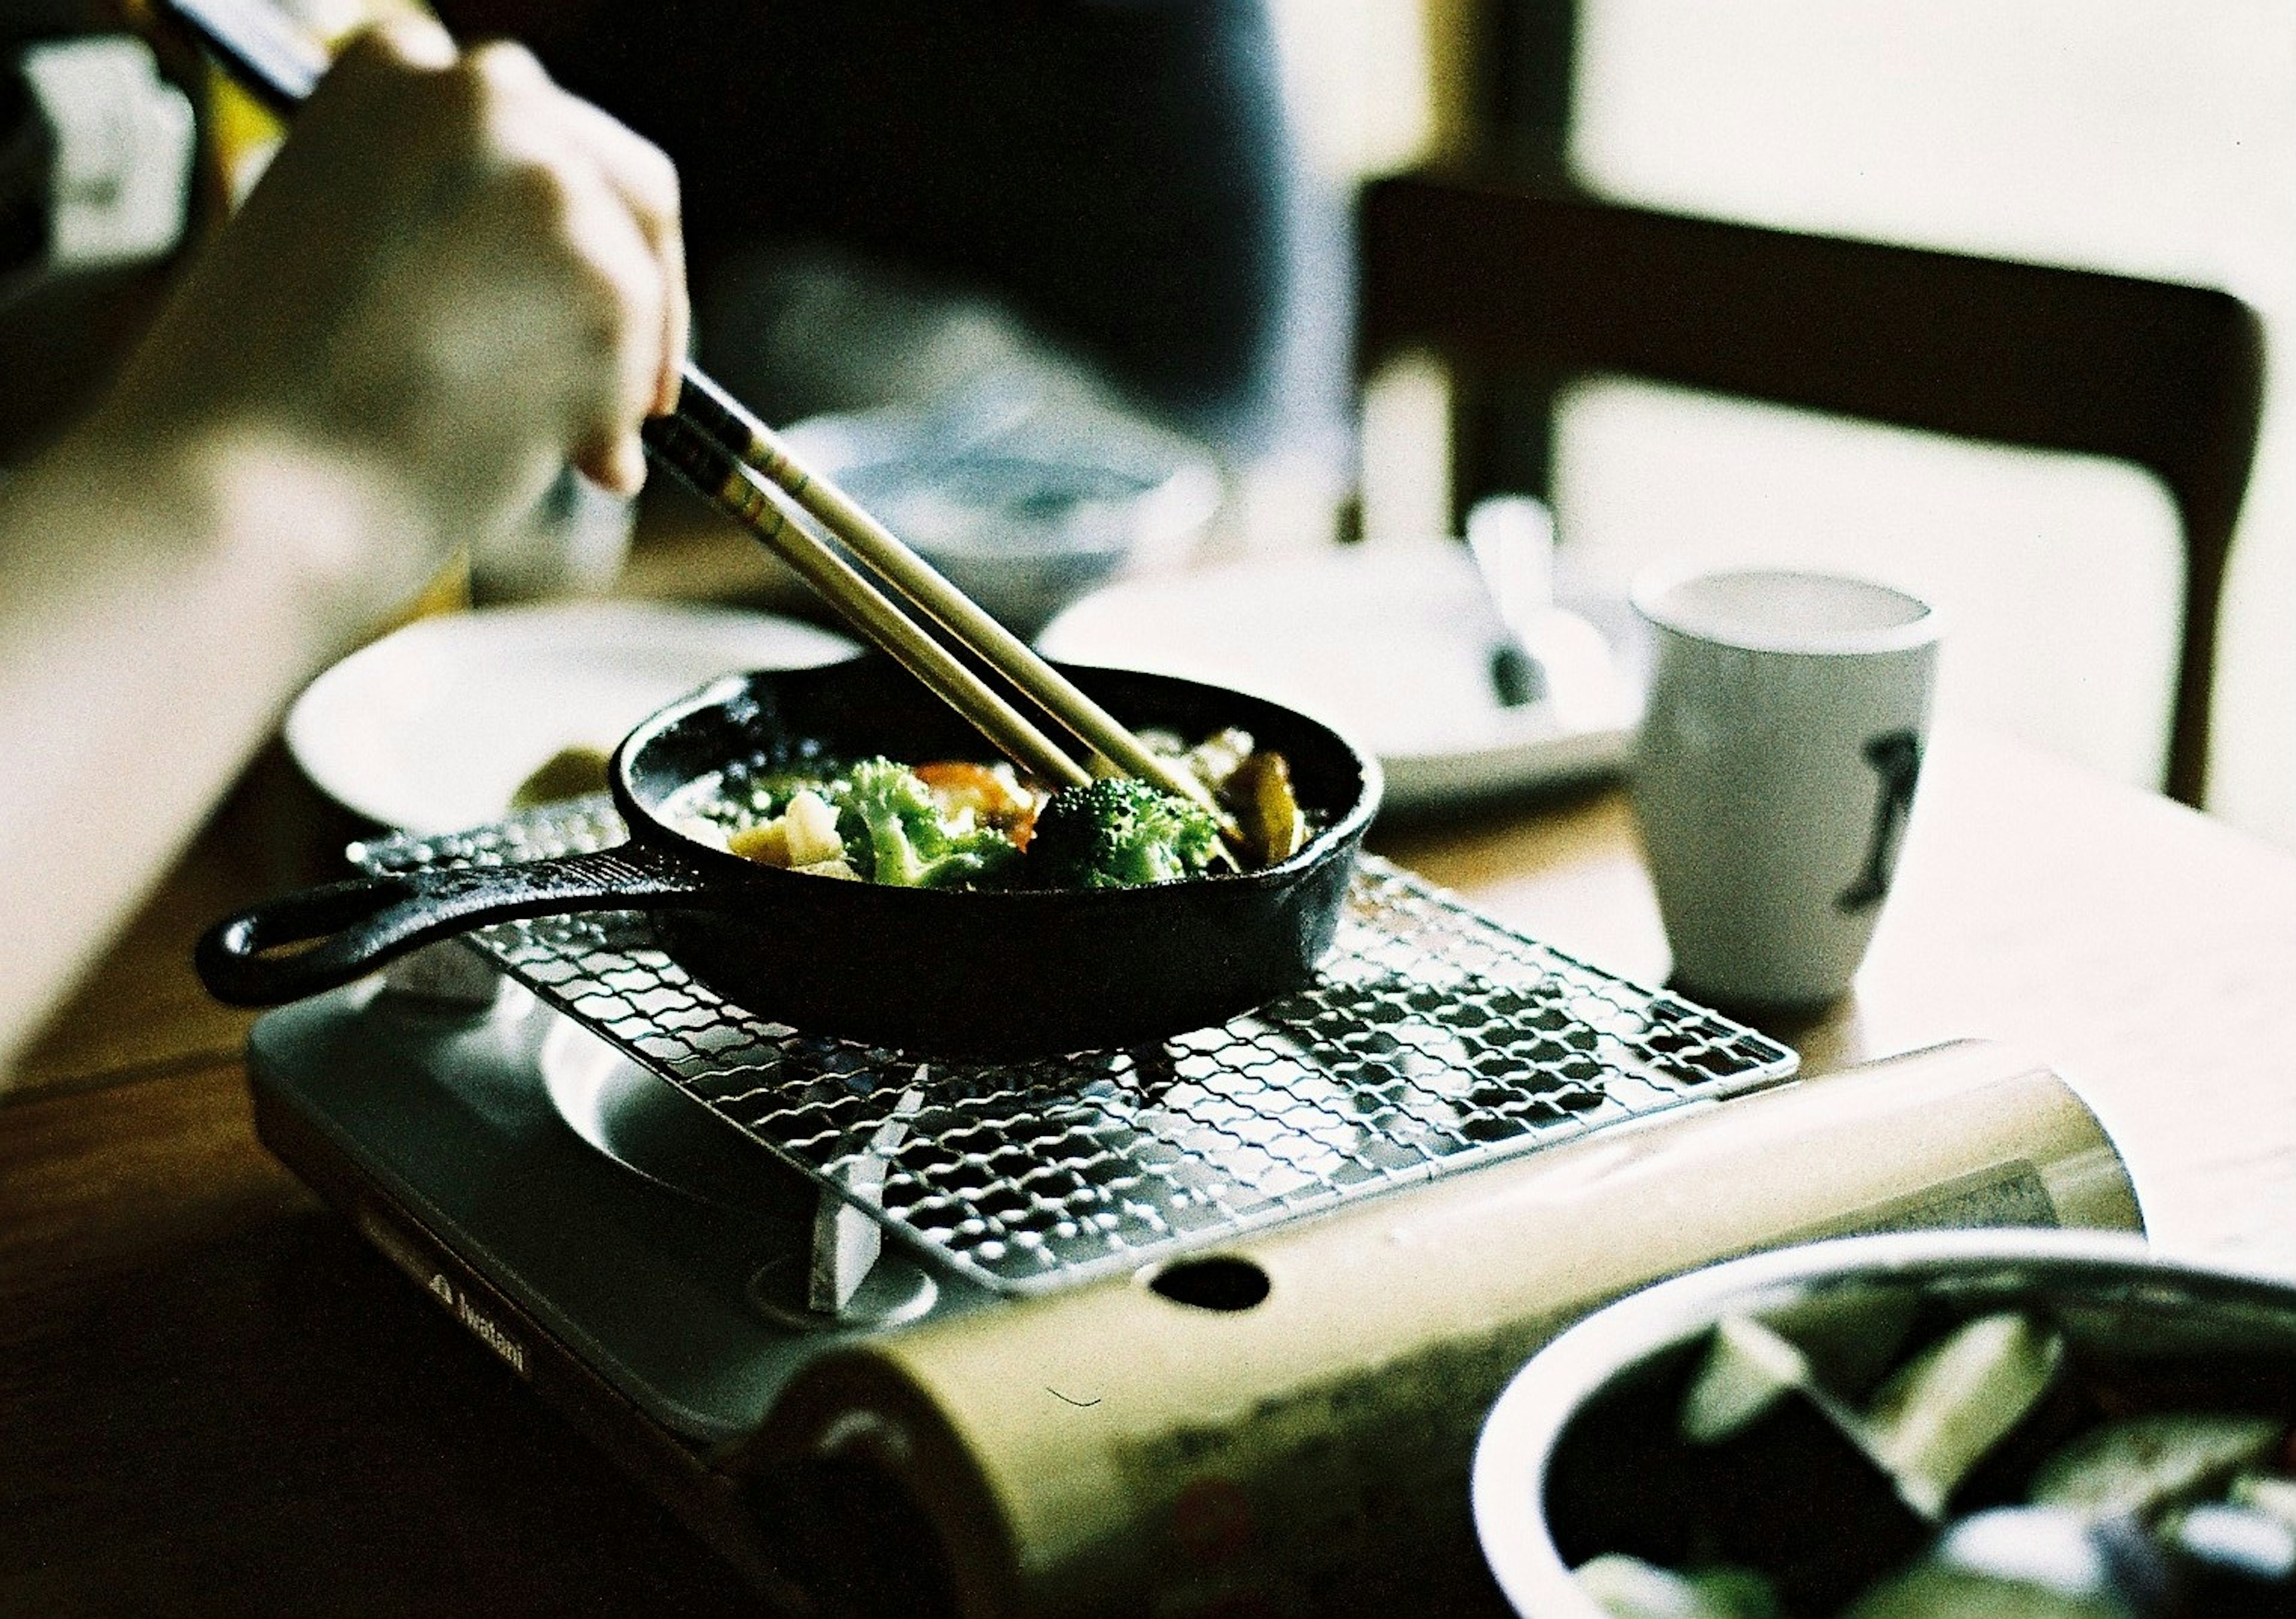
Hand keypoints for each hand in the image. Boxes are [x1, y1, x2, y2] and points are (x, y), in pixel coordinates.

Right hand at [104, 15, 686, 589]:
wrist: (257, 488)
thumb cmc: (258, 394)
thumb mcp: (331, 233)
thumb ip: (435, 212)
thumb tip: (540, 263)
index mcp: (394, 66)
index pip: (529, 115)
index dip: (567, 206)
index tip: (568, 270)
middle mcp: (480, 99)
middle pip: (623, 182)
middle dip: (631, 280)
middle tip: (637, 377)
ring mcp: (549, 188)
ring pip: (637, 282)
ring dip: (613, 369)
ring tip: (553, 446)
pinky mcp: (605, 284)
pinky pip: (642, 359)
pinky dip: (613, 420)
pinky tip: (557, 463)